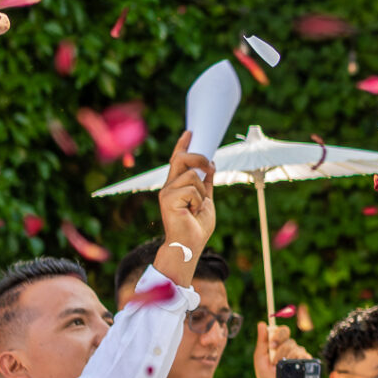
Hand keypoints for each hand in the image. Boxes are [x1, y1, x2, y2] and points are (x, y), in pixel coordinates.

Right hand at [152, 133, 218, 283]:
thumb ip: (206, 183)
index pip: (178, 160)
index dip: (183, 145)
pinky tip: (192, 212)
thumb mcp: (206, 201)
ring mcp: (166, 192)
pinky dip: (198, 202)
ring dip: (201, 192)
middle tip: (210, 166)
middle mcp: (169, 186)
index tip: (190, 132)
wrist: (189, 245)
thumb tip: (211, 164)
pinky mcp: (167, 198)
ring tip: (196, 208)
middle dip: (199, 158)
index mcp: (177, 186)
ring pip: (192, 176)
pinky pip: (192, 190)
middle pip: (182, 159)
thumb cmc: (197, 227)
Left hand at [251, 319, 309, 377]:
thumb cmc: (265, 372)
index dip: (278, 336)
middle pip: (289, 340)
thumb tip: (261, 323)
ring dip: (285, 358)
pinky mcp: (305, 360)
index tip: (271, 345)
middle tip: (274, 360)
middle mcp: (289, 346)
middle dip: (280, 350)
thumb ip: (261, 340)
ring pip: (295, 348)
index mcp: (279, 342)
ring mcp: (298, 353)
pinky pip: (303, 355)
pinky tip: (289, 366)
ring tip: (280, 367)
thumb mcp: (260, 356)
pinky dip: (295, 360)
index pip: (283, 330)